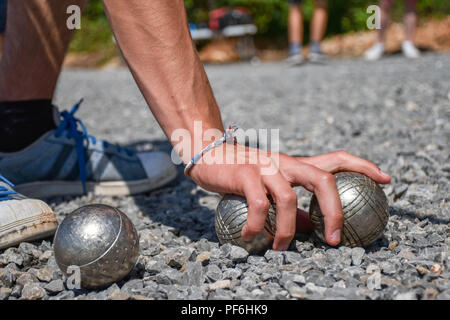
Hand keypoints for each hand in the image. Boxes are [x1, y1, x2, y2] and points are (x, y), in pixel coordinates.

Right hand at [190, 144, 390, 249]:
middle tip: (335, 239)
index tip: (386, 179)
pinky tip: (250, 237)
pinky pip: (259, 205)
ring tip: (280, 248)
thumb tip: (311, 229)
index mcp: (296, 166)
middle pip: (323, 178)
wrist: (209, 156)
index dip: (363, 166)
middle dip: (335, 210)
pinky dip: (258, 227)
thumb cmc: (242, 175)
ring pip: (289, 199)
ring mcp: (266, 167)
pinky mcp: (245, 174)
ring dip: (289, 230)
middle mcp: (286, 163)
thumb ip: (293, 207)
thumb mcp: (270, 190)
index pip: (336, 159)